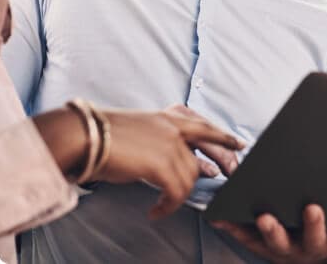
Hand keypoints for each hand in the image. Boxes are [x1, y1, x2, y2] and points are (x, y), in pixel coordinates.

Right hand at [94, 105, 243, 218]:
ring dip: (179, 195)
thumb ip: (163, 140)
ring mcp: (171, 143)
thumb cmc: (106, 135)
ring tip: (164, 205)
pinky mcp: (162, 163)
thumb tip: (177, 162)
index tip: (239, 144)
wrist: (87, 135)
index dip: (224, 136)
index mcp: (170, 116)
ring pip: (190, 176)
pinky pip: (176, 191)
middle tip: (224, 177)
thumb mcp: (142, 129)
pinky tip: (156, 210)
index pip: (205, 125)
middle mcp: (174, 127)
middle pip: (208, 149)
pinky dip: (168, 205)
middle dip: (220, 163)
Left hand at [212, 203, 326, 262]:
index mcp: (316, 242)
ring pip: (258, 239)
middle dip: (274, 229)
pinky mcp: (253, 239)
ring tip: (241, 212)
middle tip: (268, 216)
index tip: (313, 207)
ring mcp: (271, 244)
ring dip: (250, 227)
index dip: (313, 224)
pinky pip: (239, 233)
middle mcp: (291, 247)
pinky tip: (217, 213)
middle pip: (280, 241)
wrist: (306, 251)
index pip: (315, 235)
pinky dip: (228, 224)